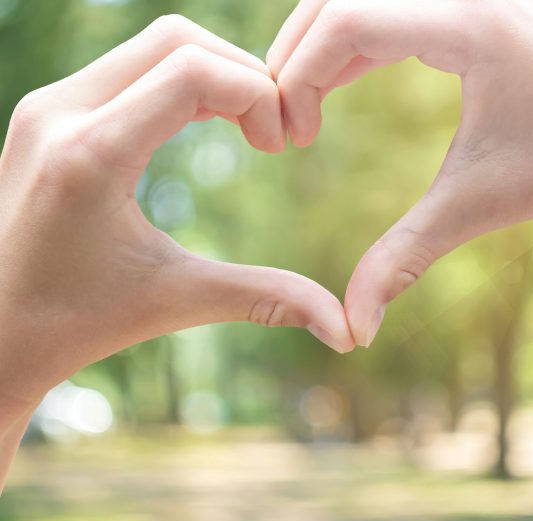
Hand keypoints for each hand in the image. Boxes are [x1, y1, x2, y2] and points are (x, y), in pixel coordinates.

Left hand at [0, 14, 354, 406]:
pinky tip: (203, 126)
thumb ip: (266, 300)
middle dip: (243, 75)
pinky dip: (180, 82)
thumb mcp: (178, 302)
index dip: (259, 95)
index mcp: (92, 155)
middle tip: (271, 134)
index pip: (195, 70)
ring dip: (213, 74)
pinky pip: (129, 66)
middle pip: (178, 38)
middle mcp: (61, 111)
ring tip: (246, 129)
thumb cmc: (78, 324)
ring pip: (153, 44)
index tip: (280, 145)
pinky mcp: (50, 111)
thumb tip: (345, 331)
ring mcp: (49, 104)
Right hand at [268, 0, 532, 345]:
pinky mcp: (483, 0)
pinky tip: (339, 83)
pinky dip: (358, 40)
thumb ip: (403, 261)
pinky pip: (398, 4)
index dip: (298, 75)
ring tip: (301, 106)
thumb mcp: (476, 208)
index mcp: (473, 23)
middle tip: (280, 119)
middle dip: (297, 52)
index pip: (348, 21)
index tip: (289, 138)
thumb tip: (353, 332)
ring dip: (323, 44)